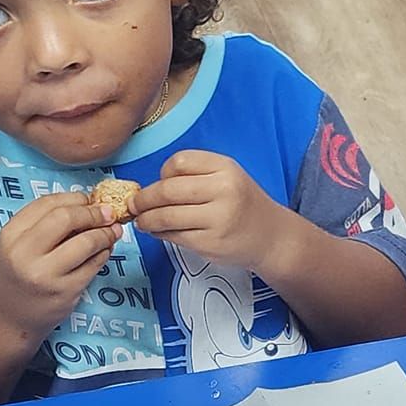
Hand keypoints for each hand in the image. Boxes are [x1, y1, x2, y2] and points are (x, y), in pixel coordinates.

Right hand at [0, 192, 119, 346]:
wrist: (11, 317)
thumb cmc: (20, 274)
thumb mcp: (20, 244)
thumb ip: (46, 222)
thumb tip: (89, 203)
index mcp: (11, 235)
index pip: (47, 203)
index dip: (75, 197)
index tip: (90, 199)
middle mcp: (25, 253)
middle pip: (67, 218)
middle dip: (93, 212)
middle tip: (108, 213)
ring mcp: (46, 274)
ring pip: (86, 242)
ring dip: (106, 233)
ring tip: (113, 231)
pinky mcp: (65, 291)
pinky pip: (94, 264)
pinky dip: (105, 252)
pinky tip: (105, 250)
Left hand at [129, 150, 286, 267]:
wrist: (271, 236)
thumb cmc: (242, 204)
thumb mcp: (227, 177)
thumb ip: (194, 176)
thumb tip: (149, 188)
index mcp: (225, 168)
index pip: (179, 162)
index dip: (162, 173)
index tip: (159, 182)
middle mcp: (223, 190)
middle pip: (167, 190)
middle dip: (143, 199)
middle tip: (134, 205)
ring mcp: (217, 218)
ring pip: (166, 216)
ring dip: (146, 220)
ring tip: (141, 221)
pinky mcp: (211, 243)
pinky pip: (174, 236)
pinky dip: (159, 234)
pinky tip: (159, 232)